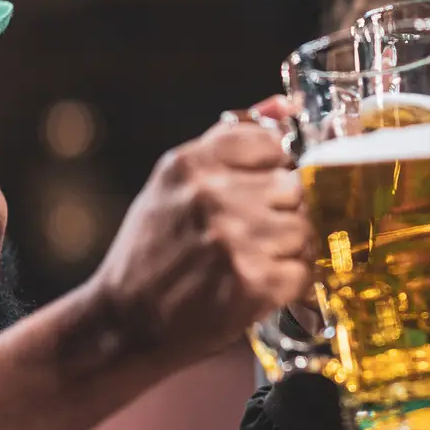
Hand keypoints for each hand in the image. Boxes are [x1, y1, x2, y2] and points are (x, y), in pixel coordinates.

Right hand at [83, 107, 311, 367]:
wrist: (124, 325)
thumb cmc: (151, 252)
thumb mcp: (173, 185)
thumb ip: (227, 142)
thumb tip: (284, 105)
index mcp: (191, 163)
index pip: (272, 142)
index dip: (272, 169)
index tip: (258, 191)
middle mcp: (213, 196)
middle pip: (294, 185)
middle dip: (284, 210)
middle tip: (255, 235)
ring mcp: (235, 240)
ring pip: (305, 229)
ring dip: (289, 249)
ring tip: (254, 262)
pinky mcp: (253, 284)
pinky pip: (305, 271)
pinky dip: (291, 283)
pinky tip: (261, 286)